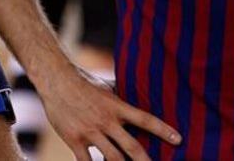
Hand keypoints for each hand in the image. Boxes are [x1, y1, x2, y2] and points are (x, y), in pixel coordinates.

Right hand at [35, 60, 179, 160]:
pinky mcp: (74, 139)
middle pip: (132, 146)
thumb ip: (121, 97)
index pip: (145, 119)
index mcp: (116, 106)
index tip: (178, 140)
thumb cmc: (82, 81)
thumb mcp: (106, 86)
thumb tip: (138, 96)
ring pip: (112, 158)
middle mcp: (106, 120)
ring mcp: (90, 131)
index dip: (163, 130)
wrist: (55, 79)